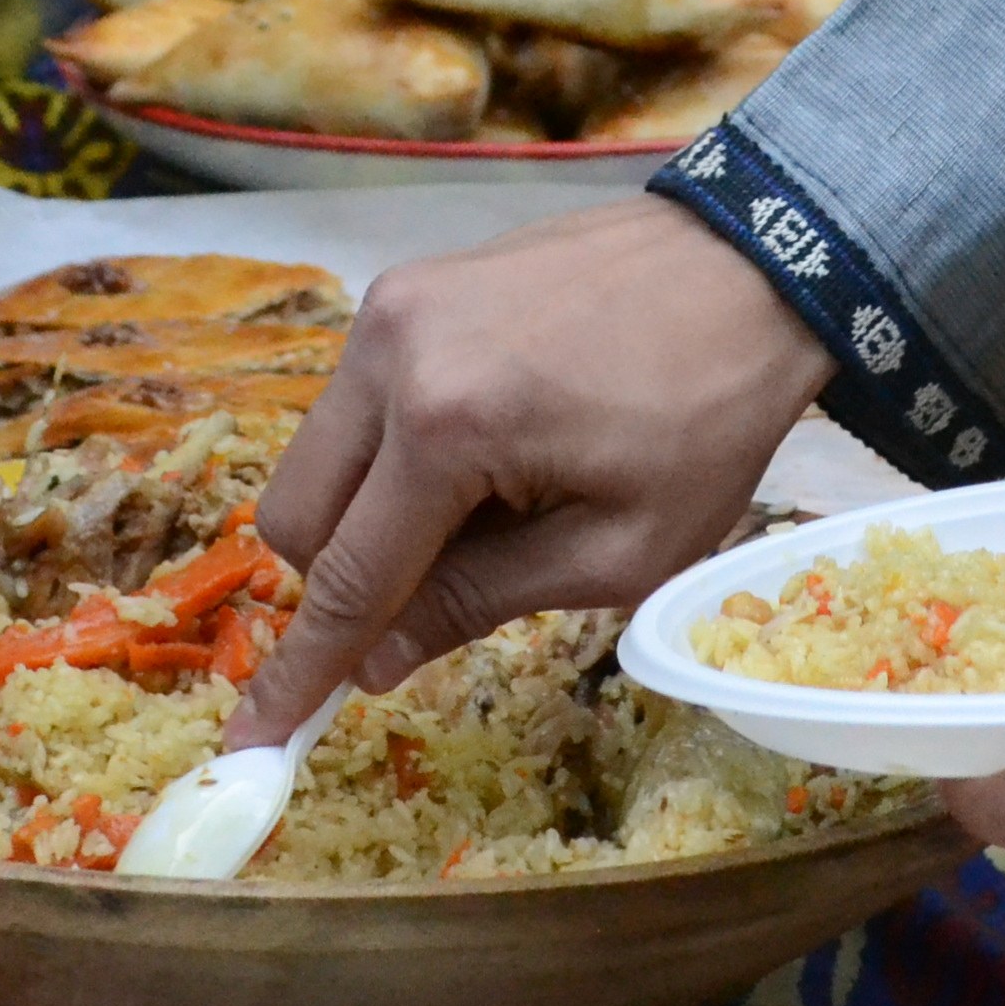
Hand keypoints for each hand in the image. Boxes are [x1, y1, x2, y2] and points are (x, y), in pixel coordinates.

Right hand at [229, 198, 834, 742]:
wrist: (752, 266)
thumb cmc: (708, 417)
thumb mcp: (619, 548)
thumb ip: (479, 604)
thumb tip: (373, 664)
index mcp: (446, 424)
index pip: (345, 578)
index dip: (301, 670)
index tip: (251, 739)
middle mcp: (391, 352)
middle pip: (296, 516)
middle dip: (345, 580)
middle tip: (450, 588)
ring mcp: (390, 307)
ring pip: (318, 457)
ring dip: (374, 512)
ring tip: (495, 503)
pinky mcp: (405, 285)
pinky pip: (357, 402)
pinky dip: (396, 452)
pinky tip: (493, 446)